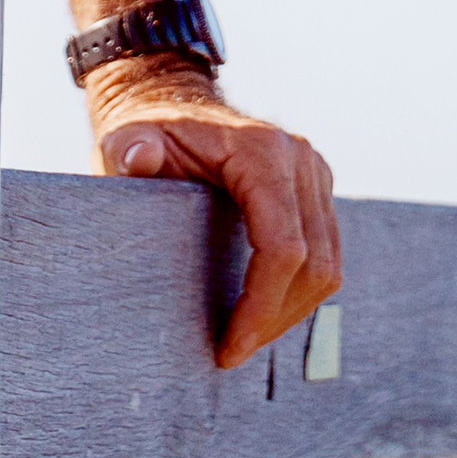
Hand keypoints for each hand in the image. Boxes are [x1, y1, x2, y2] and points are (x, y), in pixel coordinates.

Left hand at [86, 52, 343, 365]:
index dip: (261, 305)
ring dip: (292, 311)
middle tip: (233, 352)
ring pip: (329, 263)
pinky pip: (326, 251)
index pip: (283, 246)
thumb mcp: (127, 140)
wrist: (173, 105)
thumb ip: (130, 150)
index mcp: (261, 151)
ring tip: (247, 338)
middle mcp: (300, 159)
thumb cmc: (149, 132)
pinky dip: (300, 290)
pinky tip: (263, 310)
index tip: (229, 347)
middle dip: (276, 318)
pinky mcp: (316, 189)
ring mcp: (314, 172)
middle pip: (315, 262)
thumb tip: (139, 158)